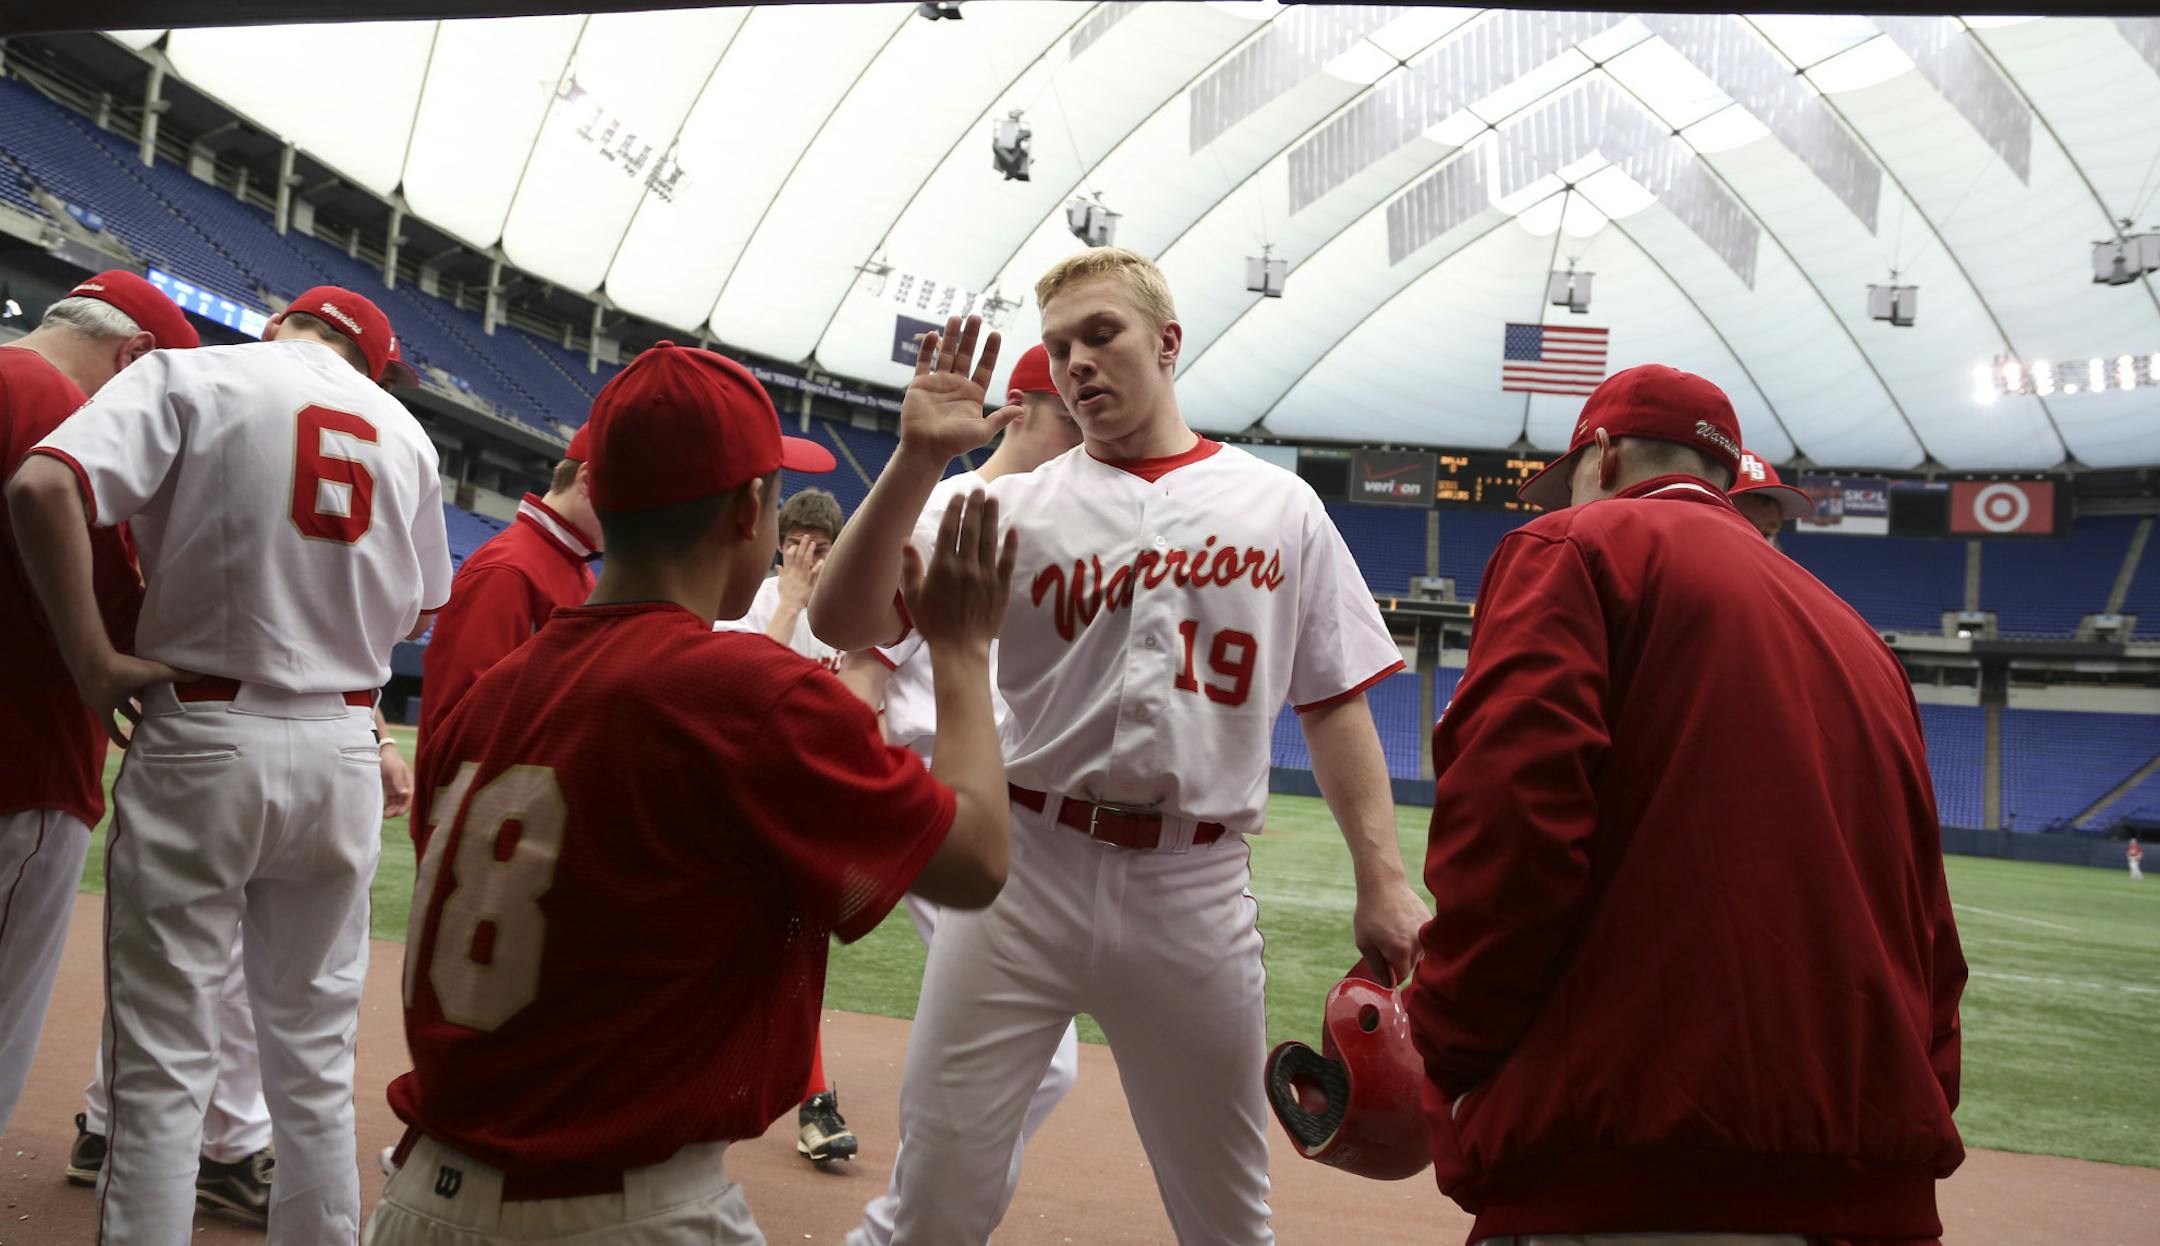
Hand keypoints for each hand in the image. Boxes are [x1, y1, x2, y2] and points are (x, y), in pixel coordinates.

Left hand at [77, 652, 192, 747]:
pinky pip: (110, 726)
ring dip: (136, 723)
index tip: (175, 705)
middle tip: (165, 721)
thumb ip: (176, 674)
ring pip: (127, 713)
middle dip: (151, 710)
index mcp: (140, 678)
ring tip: (150, 733)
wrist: (96, 670)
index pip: (154, 688)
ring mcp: (114, 700)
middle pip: (142, 701)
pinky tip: (127, 746)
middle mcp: (128, 689)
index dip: (164, 696)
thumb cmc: (127, 668)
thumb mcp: (156, 672)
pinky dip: (117, 736)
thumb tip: (199, 674)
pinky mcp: (102, 710)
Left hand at [379, 741, 413, 817]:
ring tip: (384, 815)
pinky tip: (382, 810)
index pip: (409, 797)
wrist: (380, 752)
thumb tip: (405, 794)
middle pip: (402, 802)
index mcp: (408, 782)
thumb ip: (399, 782)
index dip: (405, 806)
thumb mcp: (395, 770)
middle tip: (387, 816)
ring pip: (396, 803)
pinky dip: (387, 806)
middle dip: (396, 810)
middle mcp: (403, 786)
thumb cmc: (390, 759)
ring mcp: (396, 788)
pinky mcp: (388, 789)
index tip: (398, 814)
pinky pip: (390, 800)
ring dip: (391, 809)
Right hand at [774, 538, 823, 610]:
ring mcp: (802, 577)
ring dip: (809, 551)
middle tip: (806, 536)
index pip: (789, 557)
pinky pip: (813, 574)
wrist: (789, 605)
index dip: (792, 549)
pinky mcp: (808, 583)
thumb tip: (777, 566)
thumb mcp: (780, 582)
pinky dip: (816, 567)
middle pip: (798, 556)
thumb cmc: (785, 595)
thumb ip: (781, 573)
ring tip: (813, 543)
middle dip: (802, 545)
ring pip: (806, 561)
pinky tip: (821, 561)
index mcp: (788, 572)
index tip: (796, 544)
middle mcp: (794, 572)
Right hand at [899, 491, 1015, 654]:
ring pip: (989, 540)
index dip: (955, 510)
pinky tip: (1012, 529)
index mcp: (943, 567)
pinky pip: (1007, 561)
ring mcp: (985, 575)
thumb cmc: (933, 625)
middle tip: (979, 488)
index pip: (950, 530)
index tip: (959, 495)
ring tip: (993, 499)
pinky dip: (1010, 545)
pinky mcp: (1001, 587)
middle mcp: (965, 566)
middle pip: (971, 529)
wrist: (960, 649)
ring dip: (991, 517)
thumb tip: (906, 542)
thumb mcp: (913, 598)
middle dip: (975, 507)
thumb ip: (911, 568)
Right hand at [900, 315, 1020, 461]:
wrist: (926, 449)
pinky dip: (927, 348)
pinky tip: (933, 334)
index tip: (995, 334)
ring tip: (957, 316)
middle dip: (971, 336)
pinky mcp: (919, 385)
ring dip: (951, 335)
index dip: (990, 351)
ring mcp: (938, 383)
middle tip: (976, 316)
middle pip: (966, 355)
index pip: (984, 367)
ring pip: (946, 354)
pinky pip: (924, 362)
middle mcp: (956, 385)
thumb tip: (1021, 409)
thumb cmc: (954, 443)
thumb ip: (1001, 417)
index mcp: (973, 394)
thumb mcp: (983, 431)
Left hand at [1353, 875, 1430, 987]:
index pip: (1401, 977)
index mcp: (1400, 952)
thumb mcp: (1364, 943)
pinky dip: (1413, 936)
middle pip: (1410, 966)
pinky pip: (1422, 938)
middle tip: (1384, 944)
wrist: (1383, 884)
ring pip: (1418, 953)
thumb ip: (1378, 967)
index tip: (1382, 963)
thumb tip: (1388, 984)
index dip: (1390, 974)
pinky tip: (1402, 924)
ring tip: (1393, 932)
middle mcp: (1417, 944)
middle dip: (1398, 962)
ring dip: (1407, 950)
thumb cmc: (1370, 914)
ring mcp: (1425, 932)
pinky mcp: (1429, 922)